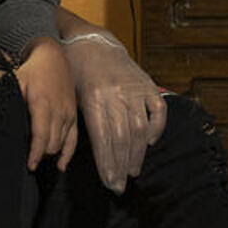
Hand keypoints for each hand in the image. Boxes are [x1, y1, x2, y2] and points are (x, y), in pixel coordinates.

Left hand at [16, 38, 77, 171]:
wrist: (53, 57)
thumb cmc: (31, 71)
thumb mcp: (16, 81)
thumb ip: (9, 101)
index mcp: (42, 103)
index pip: (41, 135)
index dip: (36, 153)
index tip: (30, 166)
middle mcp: (58, 110)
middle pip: (52, 144)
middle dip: (40, 154)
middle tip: (26, 159)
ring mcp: (68, 113)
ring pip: (61, 144)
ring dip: (49, 153)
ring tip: (36, 158)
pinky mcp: (74, 115)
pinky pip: (74, 140)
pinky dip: (67, 154)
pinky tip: (60, 166)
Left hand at [62, 30, 166, 193]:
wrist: (91, 42)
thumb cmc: (75, 73)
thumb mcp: (70, 96)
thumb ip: (79, 124)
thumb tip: (76, 157)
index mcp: (93, 98)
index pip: (102, 138)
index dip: (106, 163)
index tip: (108, 183)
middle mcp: (116, 94)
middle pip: (122, 138)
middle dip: (120, 165)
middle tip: (119, 186)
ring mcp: (134, 88)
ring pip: (140, 128)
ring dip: (137, 154)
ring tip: (132, 172)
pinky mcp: (147, 84)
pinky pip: (158, 110)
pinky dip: (157, 128)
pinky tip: (150, 143)